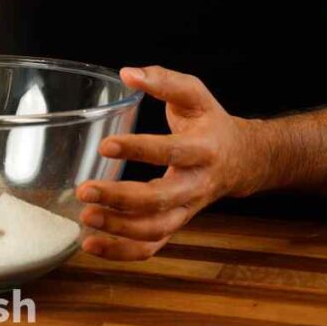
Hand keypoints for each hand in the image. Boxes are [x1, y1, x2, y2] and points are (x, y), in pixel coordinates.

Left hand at [76, 65, 260, 260]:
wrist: (241, 160)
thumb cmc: (211, 122)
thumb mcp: (194, 93)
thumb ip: (163, 80)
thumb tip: (127, 74)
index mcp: (204, 149)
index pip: (170, 151)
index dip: (139, 150)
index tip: (107, 145)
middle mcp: (197, 185)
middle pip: (160, 200)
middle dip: (121, 198)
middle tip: (85, 190)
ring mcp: (187, 210)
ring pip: (155, 230)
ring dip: (118, 229)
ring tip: (86, 217)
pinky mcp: (175, 224)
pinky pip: (151, 247)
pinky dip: (122, 251)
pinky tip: (92, 244)